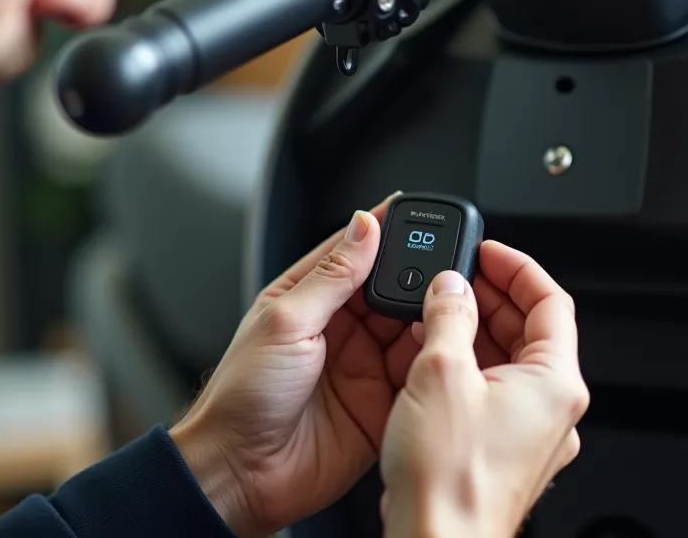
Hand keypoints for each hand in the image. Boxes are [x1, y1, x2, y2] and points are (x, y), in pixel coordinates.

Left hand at [169, 192, 418, 536]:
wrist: (239, 471)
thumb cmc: (242, 396)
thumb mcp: (286, 321)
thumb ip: (332, 275)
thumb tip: (364, 226)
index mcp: (310, 301)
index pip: (356, 254)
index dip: (387, 233)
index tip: (418, 216)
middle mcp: (341, 332)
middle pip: (393, 291)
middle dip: (420, 278)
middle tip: (445, 269)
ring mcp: (363, 369)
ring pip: (413, 331)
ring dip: (431, 318)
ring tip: (448, 308)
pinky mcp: (382, 406)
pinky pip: (419, 377)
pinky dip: (435, 362)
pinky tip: (445, 349)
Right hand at [379, 241, 588, 537]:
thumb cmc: (449, 479)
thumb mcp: (440, 372)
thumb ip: (449, 316)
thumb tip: (451, 286)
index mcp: (556, 382)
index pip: (551, 301)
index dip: (517, 267)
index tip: (487, 252)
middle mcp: (554, 411)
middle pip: (532, 331)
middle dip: (491, 298)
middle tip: (454, 277)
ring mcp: (533, 437)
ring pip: (510, 364)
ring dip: (475, 333)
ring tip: (433, 315)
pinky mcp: (506, 456)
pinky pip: (495, 396)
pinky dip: (468, 369)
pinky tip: (430, 363)